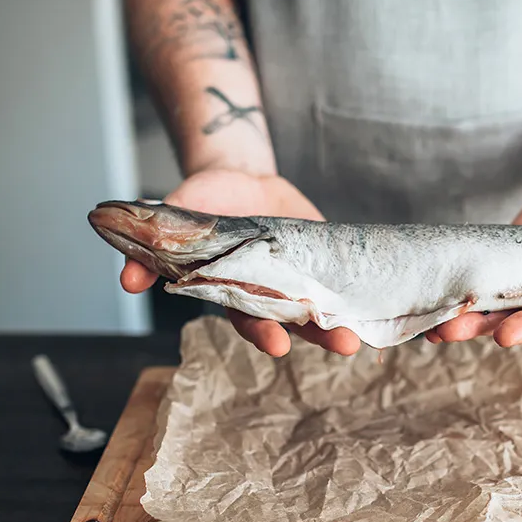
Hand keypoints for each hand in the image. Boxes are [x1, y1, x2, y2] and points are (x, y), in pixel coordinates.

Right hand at [120, 169, 361, 356]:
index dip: (263, 332)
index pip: (249, 318)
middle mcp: (271, 292)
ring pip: (327, 307)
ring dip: (349, 320)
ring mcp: (302, 277)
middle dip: (321, 334)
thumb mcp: (176, 215)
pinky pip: (351, 281)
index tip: (278, 345)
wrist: (239, 176)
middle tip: (345, 344)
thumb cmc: (203, 199)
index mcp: (235, 290)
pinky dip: (368, 294)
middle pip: (298, 321)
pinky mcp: (327, 259)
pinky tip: (394, 304)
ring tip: (370, 332)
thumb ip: (154, 250)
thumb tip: (127, 280)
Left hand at [427, 170, 521, 346]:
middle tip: (451, 332)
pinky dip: (454, 288)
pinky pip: (475, 278)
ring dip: (459, 316)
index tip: (506, 335)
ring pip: (488, 304)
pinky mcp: (502, 259)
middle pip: (513, 315)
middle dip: (482, 326)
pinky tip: (425, 296)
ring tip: (429, 323)